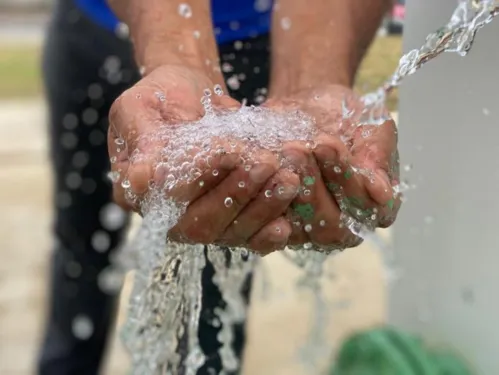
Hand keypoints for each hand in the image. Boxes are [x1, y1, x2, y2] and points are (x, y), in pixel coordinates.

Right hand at [108, 65, 298, 252]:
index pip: (169, 197)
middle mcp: (167, 215)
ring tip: (289, 180)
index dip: (201, 179)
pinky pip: (248, 236)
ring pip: (229, 233)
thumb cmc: (162, 96)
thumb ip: (141, 140)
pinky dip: (267, 234)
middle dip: (237, 194)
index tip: (229, 151)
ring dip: (261, 210)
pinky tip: (287, 224)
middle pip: (201, 224)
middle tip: (268, 165)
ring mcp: (199, 219)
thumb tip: (142, 180)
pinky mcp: (228, 218)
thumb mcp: (139, 107)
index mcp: (137, 192)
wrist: (191, 95)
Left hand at [264, 85, 400, 250]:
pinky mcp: (279, 223)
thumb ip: (378, 156)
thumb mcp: (371, 125)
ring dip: (287, 191)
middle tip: (297, 150)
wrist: (307, 108)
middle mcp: (345, 225)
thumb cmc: (345, 117)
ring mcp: (310, 229)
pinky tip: (259, 170)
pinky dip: (263, 198)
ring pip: (300, 226)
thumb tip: (381, 193)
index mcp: (375, 206)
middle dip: (313, 186)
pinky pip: (269, 223)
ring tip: (279, 154)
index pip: (367, 208)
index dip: (346, 179)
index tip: (327, 145)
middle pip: (332, 226)